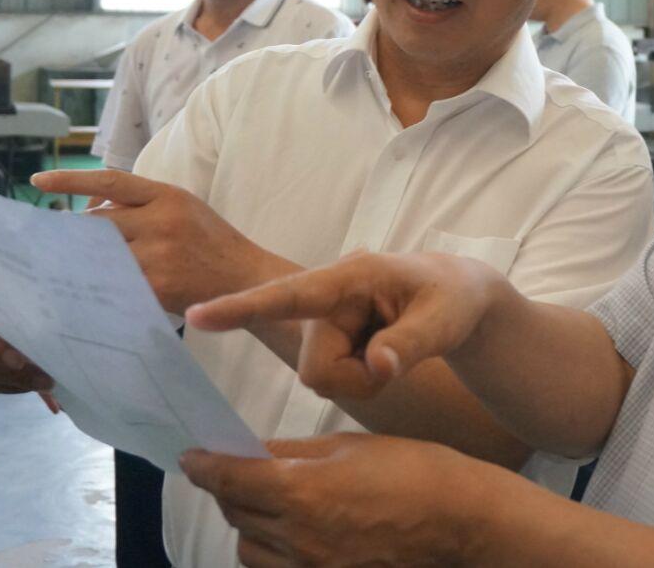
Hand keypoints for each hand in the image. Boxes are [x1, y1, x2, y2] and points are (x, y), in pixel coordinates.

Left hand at [30, 169, 290, 314]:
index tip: (38, 180)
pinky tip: (84, 292)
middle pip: (98, 223)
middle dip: (70, 233)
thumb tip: (89, 212)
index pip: (112, 182)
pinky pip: (115, 284)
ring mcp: (159, 256)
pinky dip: (98, 286)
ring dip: (78, 262)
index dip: (72, 179)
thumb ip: (142, 206)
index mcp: (169, 196)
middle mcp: (163, 221)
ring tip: (56, 266)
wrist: (244, 279)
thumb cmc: (209, 242)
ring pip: (100, 255)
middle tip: (42, 241)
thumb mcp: (182, 209)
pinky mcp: (157, 288)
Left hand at [181, 433, 491, 566]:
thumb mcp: (350, 446)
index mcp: (302, 493)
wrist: (459, 521)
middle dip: (229, 487)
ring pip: (248, 549)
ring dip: (247, 523)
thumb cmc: (412, 470)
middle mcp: (297, 539)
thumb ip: (294, 453)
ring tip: (269, 501)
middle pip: (235, 513)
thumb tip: (253, 452)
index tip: (191, 455)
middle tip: (239, 468)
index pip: (230, 479)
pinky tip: (291, 532)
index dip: (204, 465)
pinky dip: (270, 551)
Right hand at [185, 251, 500, 401]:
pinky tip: (378, 351)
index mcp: (354, 275)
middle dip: (355, 378)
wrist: (457, 296)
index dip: (244, 307)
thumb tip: (376, 367)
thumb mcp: (445, 321)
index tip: (196, 314)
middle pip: (315, 366)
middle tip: (397, 360)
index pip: (292, 294)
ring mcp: (324, 317)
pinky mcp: (325, 336)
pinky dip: (357, 377)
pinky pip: (327, 377)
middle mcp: (329, 293)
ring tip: (390, 350)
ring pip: (320, 377)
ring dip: (358, 378)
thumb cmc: (453, 298)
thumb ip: (411, 344)